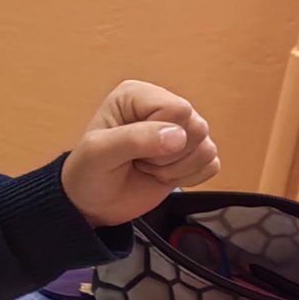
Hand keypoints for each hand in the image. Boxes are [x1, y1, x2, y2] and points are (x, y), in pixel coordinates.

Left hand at [62, 80, 220, 226]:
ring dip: (174, 168)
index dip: (158, 136)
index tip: (129, 148)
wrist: (91, 204)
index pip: (177, 109)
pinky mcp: (192, 154)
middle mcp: (163, 107)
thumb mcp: (99, 153)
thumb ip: (134, 139)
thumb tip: (178, 136)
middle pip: (197, 127)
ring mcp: (181, 130)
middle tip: (136, 160)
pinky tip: (161, 176)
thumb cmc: (87, 173)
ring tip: (145, 166)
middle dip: (166, 155)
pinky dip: (187, 178)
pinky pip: (211, 165)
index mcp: (138, 95)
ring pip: (206, 148)